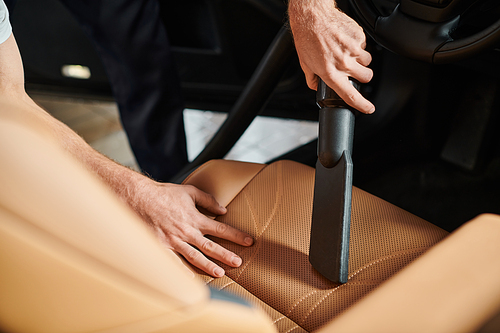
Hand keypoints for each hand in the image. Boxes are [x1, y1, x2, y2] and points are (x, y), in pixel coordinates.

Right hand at [136, 180, 253, 277]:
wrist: (139, 198)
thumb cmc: (164, 194)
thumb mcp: (189, 191)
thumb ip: (208, 200)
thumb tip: (223, 209)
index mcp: (195, 218)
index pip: (221, 229)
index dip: (236, 235)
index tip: (248, 241)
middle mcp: (187, 232)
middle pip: (210, 247)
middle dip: (226, 255)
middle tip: (238, 262)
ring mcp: (174, 242)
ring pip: (194, 257)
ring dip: (208, 266)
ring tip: (220, 273)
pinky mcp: (161, 247)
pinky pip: (174, 262)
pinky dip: (182, 271)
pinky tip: (191, 279)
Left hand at [288, 0, 374, 112]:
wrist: (312, 16)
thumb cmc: (307, 39)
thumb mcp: (305, 64)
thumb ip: (312, 80)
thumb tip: (316, 87)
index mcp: (330, 73)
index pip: (350, 94)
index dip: (362, 105)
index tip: (369, 108)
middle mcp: (343, 63)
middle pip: (367, 77)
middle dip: (363, 76)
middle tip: (354, 71)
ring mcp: (353, 50)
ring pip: (368, 61)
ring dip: (361, 61)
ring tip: (346, 53)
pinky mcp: (359, 37)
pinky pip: (364, 46)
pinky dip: (358, 46)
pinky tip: (345, 41)